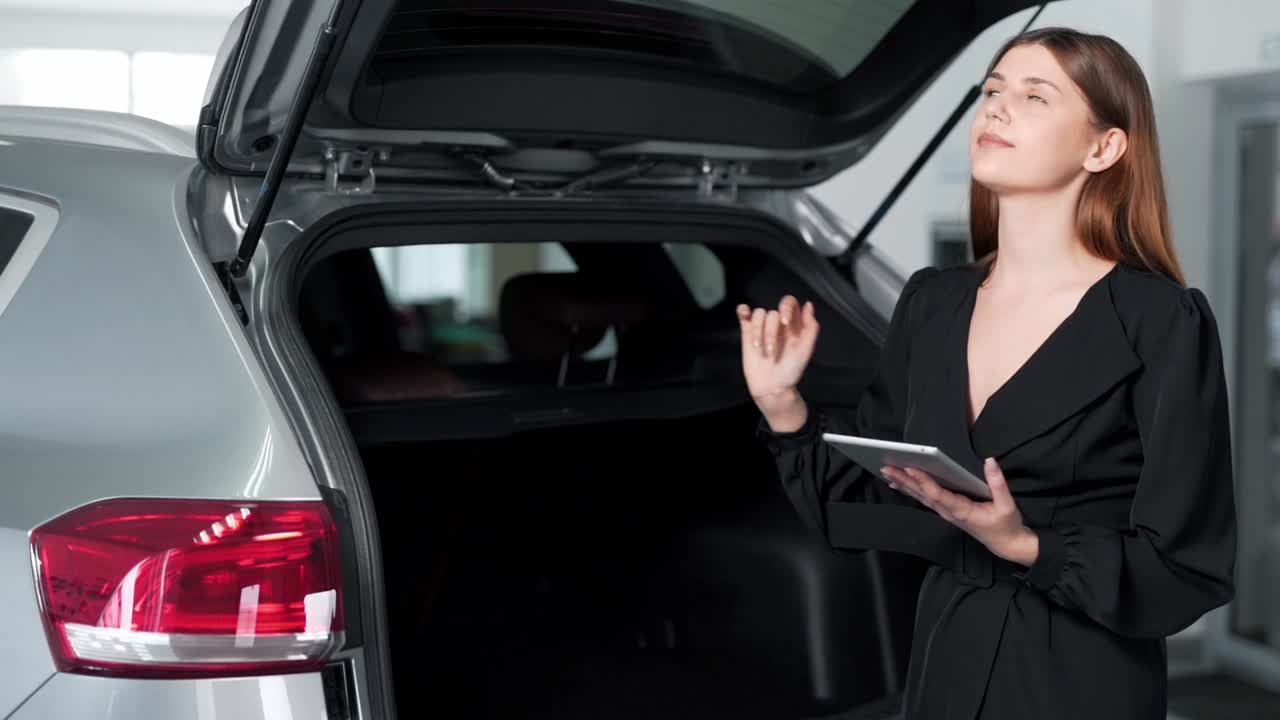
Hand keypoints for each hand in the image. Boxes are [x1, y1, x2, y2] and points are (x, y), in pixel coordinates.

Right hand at [737, 295, 819, 404]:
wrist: (772, 388)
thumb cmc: (791, 372)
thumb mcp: (806, 350)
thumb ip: (811, 328)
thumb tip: (808, 305)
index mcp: (793, 326)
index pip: (790, 303)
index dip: (786, 307)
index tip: (785, 322)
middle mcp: (778, 325)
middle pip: (772, 312)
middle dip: (771, 332)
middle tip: (772, 351)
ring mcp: (763, 328)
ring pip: (758, 314)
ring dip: (758, 332)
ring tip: (760, 350)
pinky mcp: (748, 333)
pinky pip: (745, 315)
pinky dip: (743, 311)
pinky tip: (744, 313)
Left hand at [881, 457, 1038, 566]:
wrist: (1005, 544)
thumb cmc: (1006, 525)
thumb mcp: (1007, 505)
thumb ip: (998, 483)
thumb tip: (990, 461)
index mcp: (962, 510)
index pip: (938, 494)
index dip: (923, 481)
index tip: (910, 467)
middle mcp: (949, 512)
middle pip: (923, 494)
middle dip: (905, 480)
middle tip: (887, 467)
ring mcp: (946, 512)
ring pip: (921, 496)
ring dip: (904, 484)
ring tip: (887, 472)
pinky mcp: (946, 511)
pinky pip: (925, 498)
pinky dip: (911, 489)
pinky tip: (899, 483)